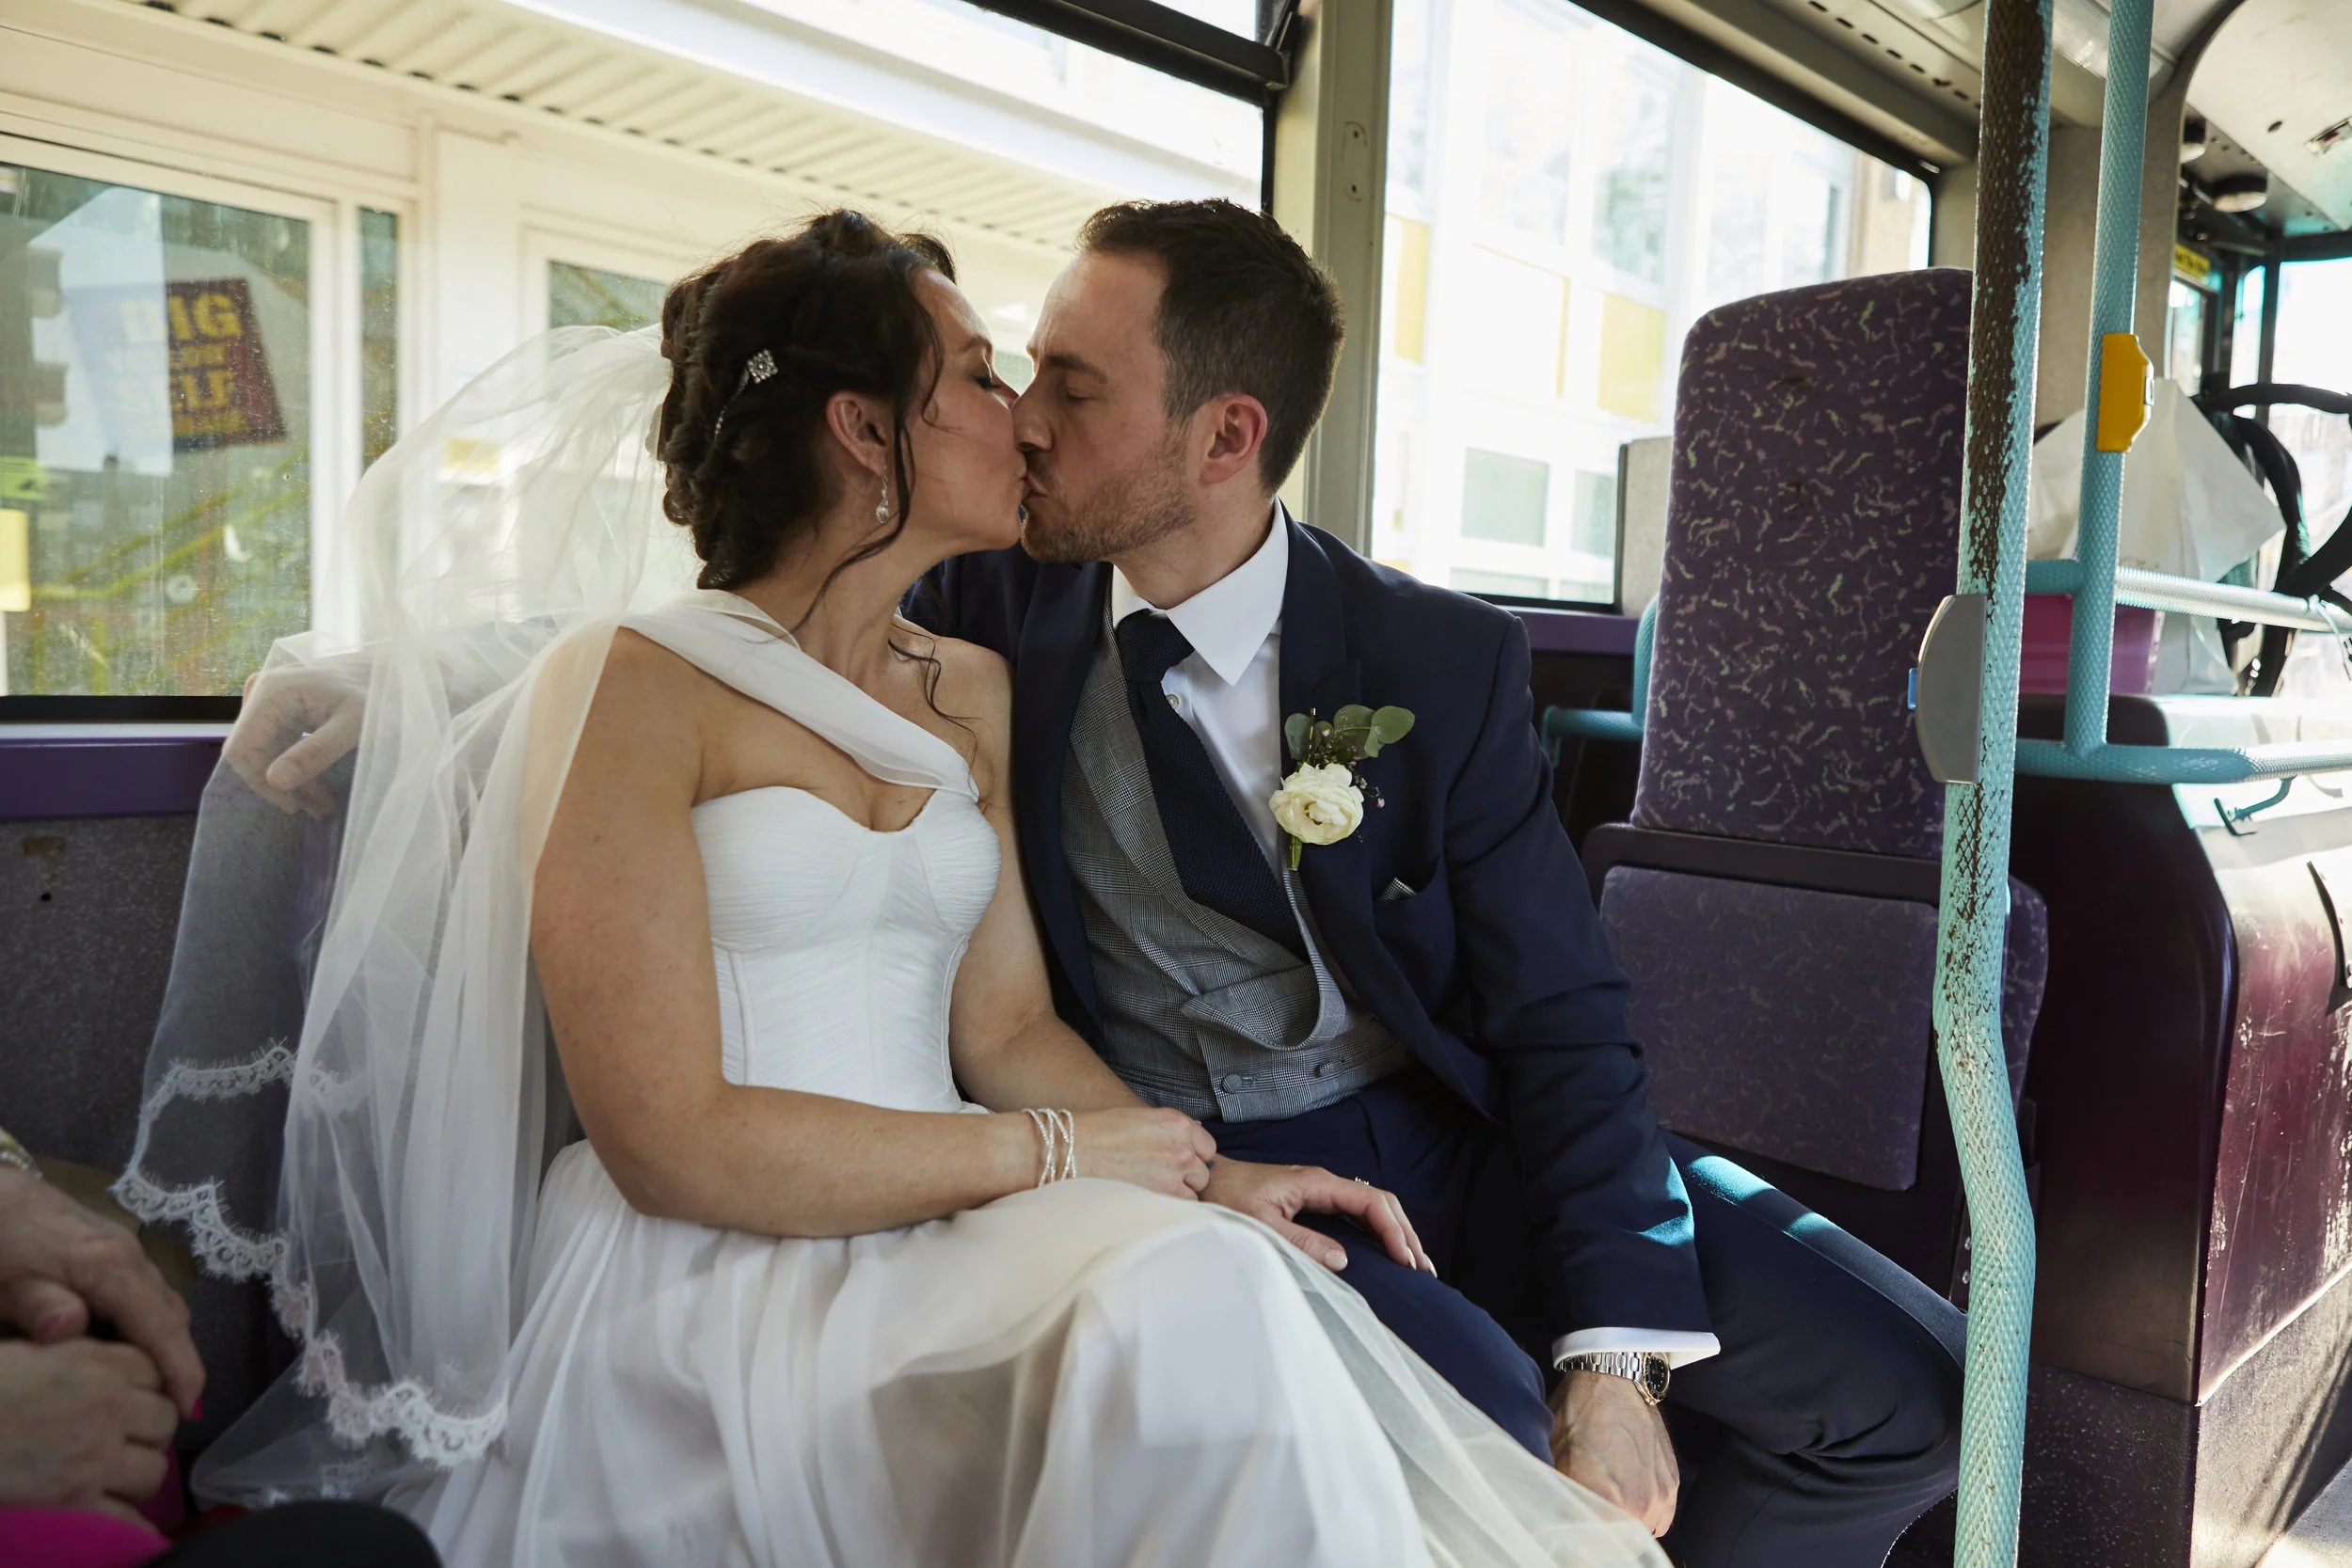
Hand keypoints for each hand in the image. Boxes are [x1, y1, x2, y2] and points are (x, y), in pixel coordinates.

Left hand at [0, 1170, 202, 1417]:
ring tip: (150, 1386)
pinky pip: (147, 1292)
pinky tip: (125, 1345)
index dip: (181, 1369)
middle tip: (163, 1411)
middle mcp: (133, 1257)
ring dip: (165, 1343)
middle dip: (177, 1363)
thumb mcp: (6, 1283)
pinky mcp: (116, 1248)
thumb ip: (39, 1306)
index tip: (188, 1410)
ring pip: (163, 1303)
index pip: (163, 1327)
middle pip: (173, 1317)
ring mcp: (128, 1249)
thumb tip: (71, 1330)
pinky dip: (149, 1324)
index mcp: (112, 1268)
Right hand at [0, 1338, 178, 1523]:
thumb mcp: (20, 1352)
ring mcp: (94, 1458)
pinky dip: (130, 1531)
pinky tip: (127, 1536)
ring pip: (153, 1470)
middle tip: (126, 1444)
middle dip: (148, 1432)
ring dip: (137, 1476)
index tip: (133, 1401)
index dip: (145, 1387)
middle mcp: (106, 1407)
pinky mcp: (75, 1504)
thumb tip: (81, 1349)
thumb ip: (62, 1352)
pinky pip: (125, 1523)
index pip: (154, 1370)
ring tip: (115, 1481)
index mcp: (93, 1362)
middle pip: (164, 1419)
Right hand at [225, 660, 368, 817]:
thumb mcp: (353, 727)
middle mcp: (264, 690)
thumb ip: (314, 752)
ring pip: (266, 750)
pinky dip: (295, 765)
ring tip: (324, 805)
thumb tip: (274, 780)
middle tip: (319, 809)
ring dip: (292, 780)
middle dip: (283, 785)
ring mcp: (271, 696)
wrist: (394, 671)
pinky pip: (277, 742)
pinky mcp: (281, 705)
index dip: (261, 783)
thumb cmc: (379, 695)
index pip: (241, 748)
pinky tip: (319, 786)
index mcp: (273, 692)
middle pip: (253, 750)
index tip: (293, 806)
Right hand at [1066, 1108, 1216, 1198]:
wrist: (1077, 1149)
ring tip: (1152, 1192)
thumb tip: (1193, 1138)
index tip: (1181, 1163)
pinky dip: (1166, 1209)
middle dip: (1187, 1179)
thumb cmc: (1102, 1131)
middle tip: (1162, 1179)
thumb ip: (1172, 1130)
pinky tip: (1148, 1202)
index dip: (1195, 1157)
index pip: (1208, 1148)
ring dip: (1177, 1196)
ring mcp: (1173, 1175)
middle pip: (1203, 1174)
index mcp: (1178, 1124)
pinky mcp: (1161, 1197)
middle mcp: (1182, 1149)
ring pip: (1192, 1195)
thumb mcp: (1143, 1118)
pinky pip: (1178, 1210)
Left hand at [1198, 1159, 1433, 1274]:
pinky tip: (1387, 1250)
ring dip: (1397, 1232)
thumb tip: (1344, 1259)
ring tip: (1416, 1264)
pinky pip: (1358, 1211)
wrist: (1203, 1182)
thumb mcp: (1261, 1226)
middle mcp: (1324, 1182)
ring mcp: (1321, 1189)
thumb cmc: (1227, 1201)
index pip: (1370, 1202)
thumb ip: (1301, 1242)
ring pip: (1373, 1206)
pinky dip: (1379, 1230)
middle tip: (1424, 1270)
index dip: (1393, 1232)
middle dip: (1405, 1233)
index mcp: (1316, 1183)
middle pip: (1381, 1202)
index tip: (1407, 1261)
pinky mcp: (1314, 1198)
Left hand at [1550, 1370, 1677, 1536]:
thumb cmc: (1575, 1414)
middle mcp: (1639, 1506)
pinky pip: (1660, 1519)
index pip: (1595, 1548)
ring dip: (1625, 1528)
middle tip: (1587, 1522)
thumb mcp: (1551, 1458)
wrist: (1611, 1380)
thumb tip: (1553, 1521)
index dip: (1579, 1544)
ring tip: (1606, 1509)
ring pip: (1642, 1534)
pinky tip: (1626, 1501)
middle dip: (1602, 1538)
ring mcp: (1661, 1495)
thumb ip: (1559, 1499)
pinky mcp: (1672, 1483)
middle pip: (1620, 1545)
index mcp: (1606, 1504)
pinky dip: (1645, 1517)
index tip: (1571, 1535)